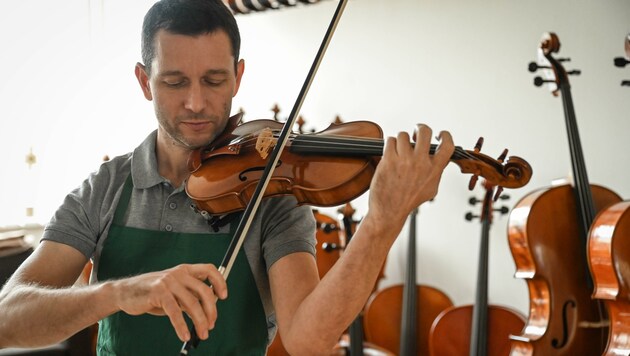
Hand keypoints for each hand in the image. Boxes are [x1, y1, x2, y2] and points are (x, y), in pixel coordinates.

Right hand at [111, 263, 226, 341]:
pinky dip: (181, 326)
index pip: (209, 270)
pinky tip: (185, 335)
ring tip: (202, 334)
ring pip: (192, 303)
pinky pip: (175, 312)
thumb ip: (190, 298)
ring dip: (199, 321)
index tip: (224, 296)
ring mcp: (168, 282)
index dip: (219, 282)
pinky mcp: (158, 292)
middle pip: (204, 291)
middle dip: (211, 310)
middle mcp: (179, 273)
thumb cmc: (152, 294)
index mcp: (185, 270)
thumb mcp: (174, 292)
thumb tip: (208, 313)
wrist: (124, 292)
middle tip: (211, 325)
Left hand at [368, 124, 453, 224]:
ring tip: (399, 150)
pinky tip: (390, 153)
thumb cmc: (409, 200)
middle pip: (425, 131)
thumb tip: (441, 159)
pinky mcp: (388, 160)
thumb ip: (437, 172)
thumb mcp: (431, 188)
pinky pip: (389, 141)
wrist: (389, 211)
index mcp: (434, 170)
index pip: (447, 145)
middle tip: (415, 133)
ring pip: (403, 135)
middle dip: (420, 128)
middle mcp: (420, 163)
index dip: (445, 135)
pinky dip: (389, 144)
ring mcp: (404, 161)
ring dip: (400, 140)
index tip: (439, 134)